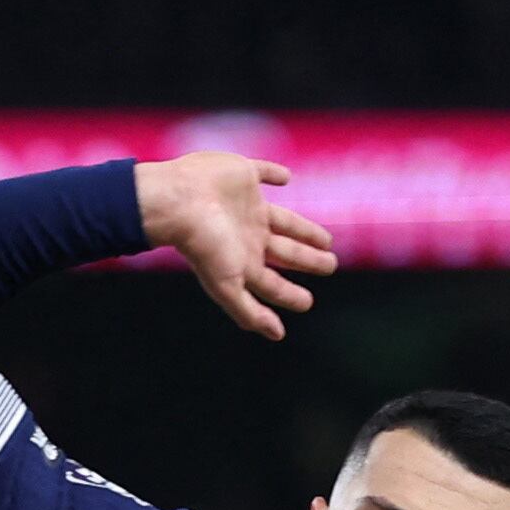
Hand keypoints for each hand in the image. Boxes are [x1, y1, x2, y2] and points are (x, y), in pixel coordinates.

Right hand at [133, 152, 337, 339]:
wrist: (179, 201)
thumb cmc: (202, 245)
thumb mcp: (227, 285)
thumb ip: (249, 311)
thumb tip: (277, 335)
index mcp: (244, 261)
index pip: (273, 283)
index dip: (290, 295)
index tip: (307, 303)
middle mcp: (247, 236)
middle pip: (286, 252)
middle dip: (308, 261)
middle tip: (330, 266)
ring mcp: (247, 206)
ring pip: (285, 220)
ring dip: (304, 230)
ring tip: (325, 239)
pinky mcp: (243, 176)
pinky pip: (265, 174)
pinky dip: (275, 175)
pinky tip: (285, 178)